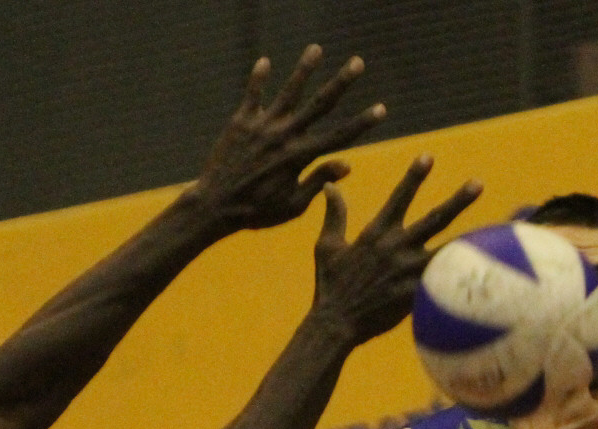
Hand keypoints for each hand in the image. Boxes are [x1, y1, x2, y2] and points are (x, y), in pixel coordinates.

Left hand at [189, 46, 386, 232]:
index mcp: (301, 157)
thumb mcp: (294, 205)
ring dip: (305, 69)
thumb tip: (347, 164)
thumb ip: (319, 181)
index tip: (382, 108)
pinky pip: (252, 94)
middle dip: (341, 82)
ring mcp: (263, 125)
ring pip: (289, 91)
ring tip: (317, 49)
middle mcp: (285, 136)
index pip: (340, 136)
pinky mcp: (241, 121)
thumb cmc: (258, 211)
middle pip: (320, 104)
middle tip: (358, 62)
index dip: (363, 122)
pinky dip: (258, 78)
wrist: (215, 205)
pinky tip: (265, 61)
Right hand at [311, 158, 481, 344]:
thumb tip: (330, 185)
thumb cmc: (330, 286)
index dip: (414, 177)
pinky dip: (463, 276)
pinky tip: (485, 272)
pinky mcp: (415, 294)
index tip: (428, 157)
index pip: (399, 198)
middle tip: (478, 183)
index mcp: (375, 233)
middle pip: (434, 219)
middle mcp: (396, 247)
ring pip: (447, 249)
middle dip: (457, 200)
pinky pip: (445, 282)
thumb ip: (334, 214)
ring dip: (471, 237)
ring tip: (496, 230)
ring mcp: (408, 271)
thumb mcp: (326, 246)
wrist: (335, 323)